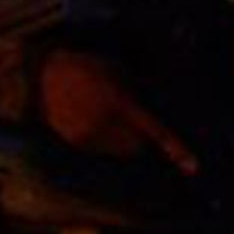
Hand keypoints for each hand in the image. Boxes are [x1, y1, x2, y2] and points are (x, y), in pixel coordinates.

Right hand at [38, 48, 197, 175]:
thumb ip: (133, 92)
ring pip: (120, 150)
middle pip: (138, 145)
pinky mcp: (76, 141)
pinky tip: (92, 120)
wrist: (40, 72)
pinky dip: (104, 140)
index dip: (175, 148)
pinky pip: (101, 149)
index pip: (153, 130)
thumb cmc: (81, 66)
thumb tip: (149, 109)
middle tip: (131, 121)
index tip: (193, 167)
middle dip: (140, 138)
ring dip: (123, 140)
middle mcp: (104, 123)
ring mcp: (88, 135)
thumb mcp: (113, 70)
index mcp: (117, 102)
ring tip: (107, 117)